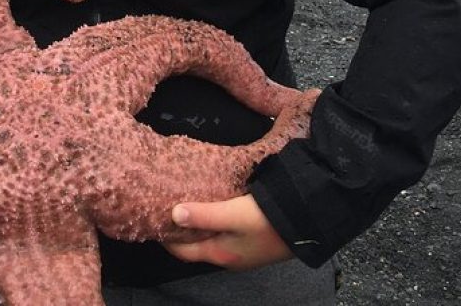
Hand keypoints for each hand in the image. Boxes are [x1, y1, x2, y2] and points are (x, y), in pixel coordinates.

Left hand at [163, 194, 292, 269]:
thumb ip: (202, 215)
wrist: (307, 222)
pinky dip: (213, 222)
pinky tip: (212, 204)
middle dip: (180, 231)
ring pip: (210, 239)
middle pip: (196, 246)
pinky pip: (224, 232)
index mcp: (220, 255)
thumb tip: (173, 214)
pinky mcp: (253, 239)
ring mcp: (243, 250)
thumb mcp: (231, 214)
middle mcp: (229, 257)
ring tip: (186, 204)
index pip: (183, 252)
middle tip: (167, 209)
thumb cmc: (266, 220)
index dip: (166, 239)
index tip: (153, 220)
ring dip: (197, 226)